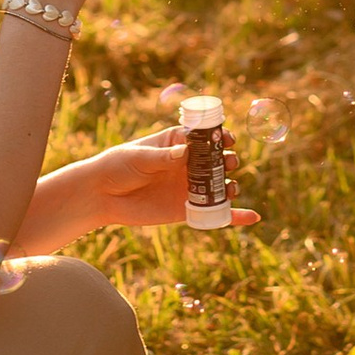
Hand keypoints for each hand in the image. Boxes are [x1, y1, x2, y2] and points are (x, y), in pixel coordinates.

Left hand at [62, 131, 259, 230]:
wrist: (103, 196)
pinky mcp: (187, 209)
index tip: (228, 141)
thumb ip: (162, 157)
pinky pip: (215, 213)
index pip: (206, 138)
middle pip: (217, 161)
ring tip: (230, 188)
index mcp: (178, 143)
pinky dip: (234, 216)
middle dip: (228, 161)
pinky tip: (252, 217)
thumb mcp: (139, 157)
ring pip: (220, 186)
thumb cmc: (118, 167)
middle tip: (227, 165)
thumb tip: (184, 153)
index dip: (221, 138)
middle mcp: (188, 164)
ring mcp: (189, 187)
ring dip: (231, 186)